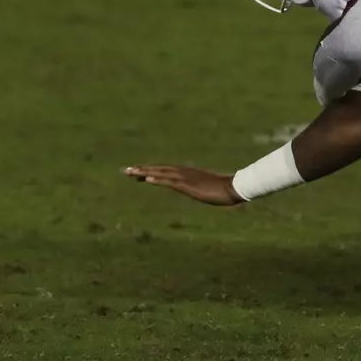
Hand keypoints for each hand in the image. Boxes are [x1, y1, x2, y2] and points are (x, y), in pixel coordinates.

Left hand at [126, 164, 243, 205]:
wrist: (235, 188)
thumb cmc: (226, 190)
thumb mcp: (210, 190)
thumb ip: (202, 188)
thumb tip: (202, 191)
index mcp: (189, 174)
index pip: (166, 171)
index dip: (152, 171)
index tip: (138, 172)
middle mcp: (185, 172)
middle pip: (160, 169)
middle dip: (143, 169)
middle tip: (126, 170)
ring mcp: (186, 178)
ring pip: (161, 173)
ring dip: (145, 172)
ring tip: (130, 172)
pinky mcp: (188, 185)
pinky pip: (169, 182)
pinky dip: (157, 179)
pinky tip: (146, 179)